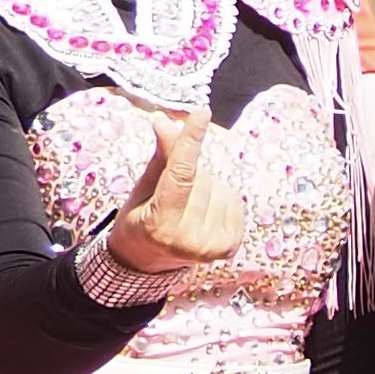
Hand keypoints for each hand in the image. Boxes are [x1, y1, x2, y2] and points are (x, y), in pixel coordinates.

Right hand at [104, 107, 245, 275]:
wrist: (147, 261)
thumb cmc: (141, 217)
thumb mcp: (143, 187)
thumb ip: (162, 155)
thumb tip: (166, 119)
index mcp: (160, 225)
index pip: (181, 174)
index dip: (190, 141)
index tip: (201, 113)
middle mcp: (188, 240)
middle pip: (202, 178)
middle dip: (191, 174)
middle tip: (173, 193)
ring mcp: (212, 247)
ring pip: (221, 187)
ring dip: (206, 187)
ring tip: (187, 206)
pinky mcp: (229, 247)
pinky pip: (233, 200)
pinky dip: (220, 198)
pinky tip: (204, 212)